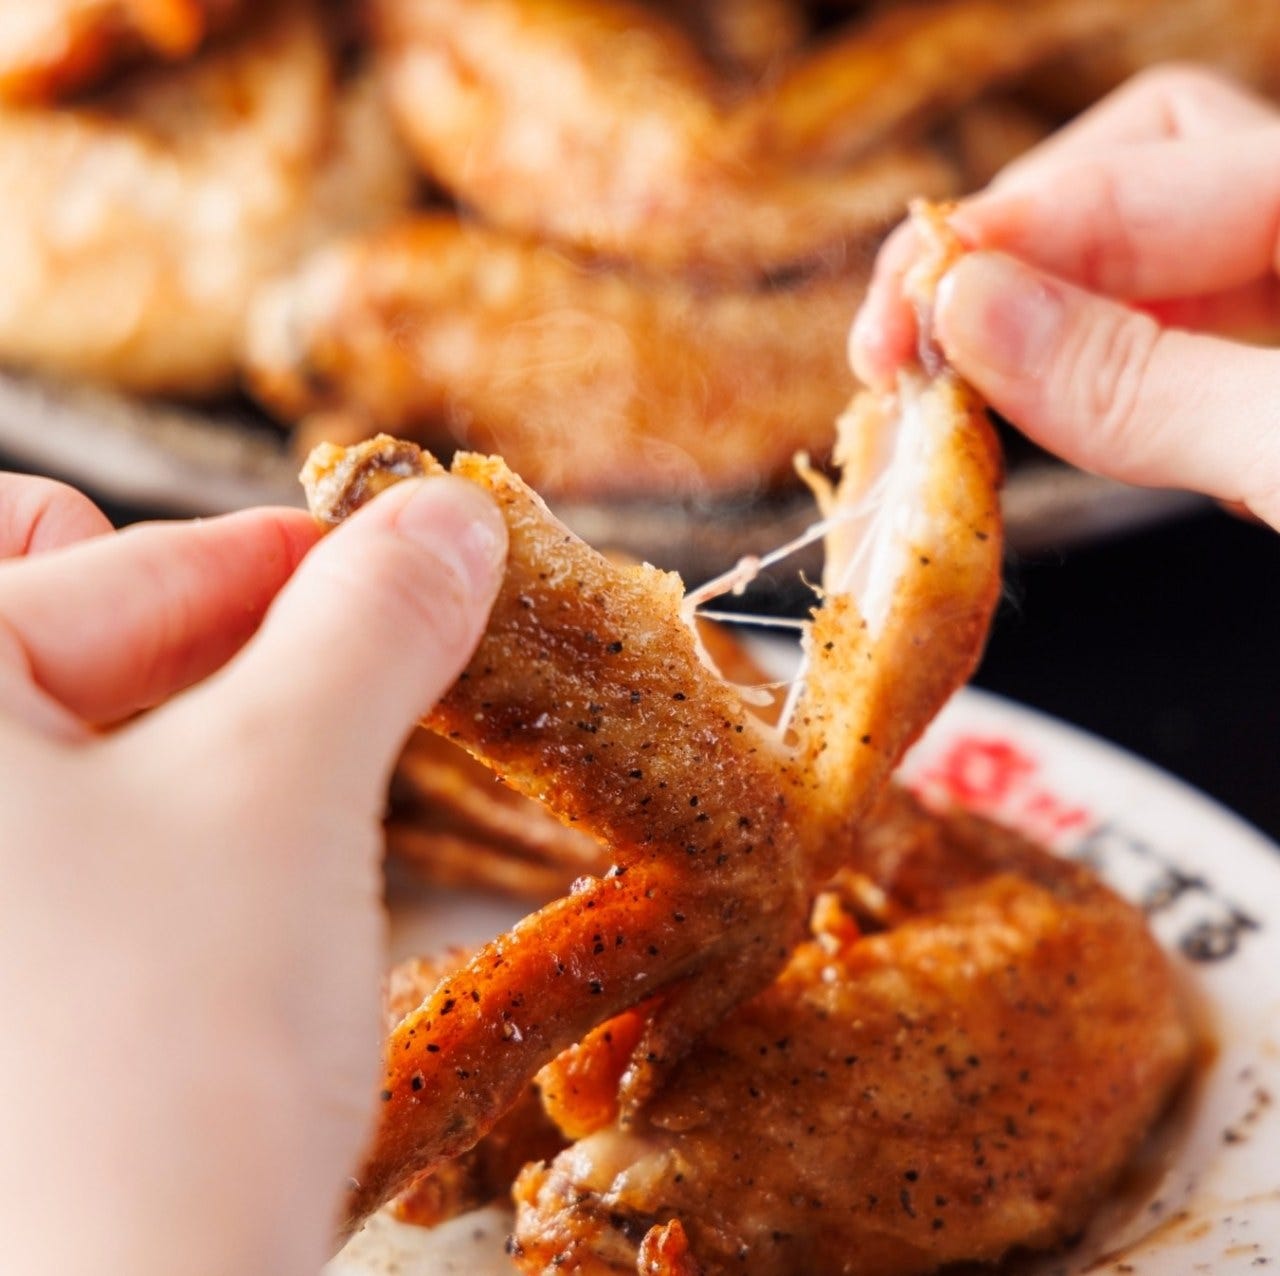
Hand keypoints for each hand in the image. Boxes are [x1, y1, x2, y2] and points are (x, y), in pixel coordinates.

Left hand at [0, 471, 505, 1273]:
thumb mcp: (283, 790)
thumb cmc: (142, 1072)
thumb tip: (449, 522)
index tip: (418, 567)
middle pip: (97, 639)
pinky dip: (208, 827)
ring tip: (335, 771)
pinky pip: (105, 848)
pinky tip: (281, 868)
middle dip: (256, 642)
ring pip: (111, 748)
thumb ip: (369, 624)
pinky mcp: (13, 980)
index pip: (127, 559)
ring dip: (242, 736)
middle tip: (379, 663)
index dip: (296, 558)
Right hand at [850, 65, 1279, 530]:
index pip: (1152, 152)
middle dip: (1003, 257)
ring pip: (1125, 277)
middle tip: (904, 348)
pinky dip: (1060, 390)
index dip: (1010, 227)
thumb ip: (1144, 381)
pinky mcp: (1255, 406)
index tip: (905, 317)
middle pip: (1126, 177)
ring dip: (1015, 328)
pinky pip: (1140, 362)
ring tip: (927, 386)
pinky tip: (1000, 418)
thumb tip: (967, 313)